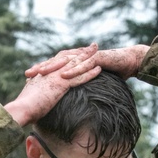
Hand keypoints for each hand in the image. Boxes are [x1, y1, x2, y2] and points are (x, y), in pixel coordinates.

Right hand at [5, 44, 101, 126]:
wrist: (21, 108)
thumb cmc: (24, 106)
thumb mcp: (30, 95)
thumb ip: (35, 91)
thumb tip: (35, 94)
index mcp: (44, 73)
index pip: (59, 60)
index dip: (70, 55)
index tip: (78, 52)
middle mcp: (51, 72)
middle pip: (69, 57)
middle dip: (82, 51)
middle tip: (93, 46)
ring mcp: (56, 77)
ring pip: (76, 64)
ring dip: (89, 57)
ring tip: (99, 51)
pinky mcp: (61, 85)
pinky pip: (79, 77)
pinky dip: (90, 73)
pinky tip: (99, 69)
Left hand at [25, 44, 150, 80]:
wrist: (130, 61)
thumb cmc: (112, 72)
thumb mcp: (92, 81)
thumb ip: (81, 86)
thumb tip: (70, 100)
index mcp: (75, 62)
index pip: (55, 66)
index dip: (42, 71)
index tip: (28, 78)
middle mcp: (79, 57)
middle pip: (56, 62)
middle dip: (42, 67)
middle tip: (27, 73)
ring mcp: (87, 56)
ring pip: (67, 61)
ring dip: (54, 67)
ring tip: (42, 73)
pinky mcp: (97, 58)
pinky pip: (83, 65)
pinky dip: (73, 70)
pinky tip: (64, 75)